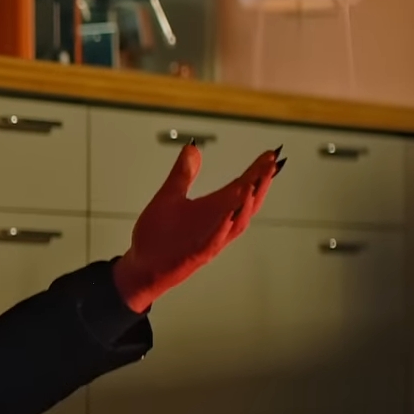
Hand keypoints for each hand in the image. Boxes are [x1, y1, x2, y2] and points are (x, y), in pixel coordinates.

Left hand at [112, 144, 283, 312]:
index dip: (257, 172)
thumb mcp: (170, 196)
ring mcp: (210, 240)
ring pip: (235, 224)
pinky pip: (212, 242)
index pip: (241, 186)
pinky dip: (221, 230)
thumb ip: (183, 173)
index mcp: (213, 209)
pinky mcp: (196, 255)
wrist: (142, 265)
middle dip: (260, 185)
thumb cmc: (158, 235)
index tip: (270, 155)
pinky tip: (227, 216)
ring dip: (245, 206)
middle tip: (271, 165)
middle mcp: (218, 224)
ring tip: (254, 185)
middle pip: (246, 204)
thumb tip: (192, 148)